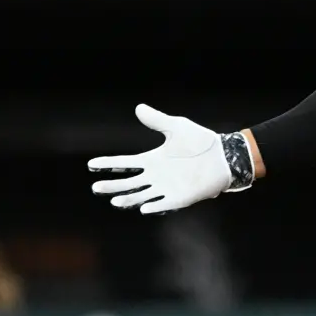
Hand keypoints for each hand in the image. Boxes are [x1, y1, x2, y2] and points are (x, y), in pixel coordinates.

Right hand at [88, 104, 255, 214]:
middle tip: (96, 187)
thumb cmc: (201, 142)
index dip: (109, 164)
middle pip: (128, 183)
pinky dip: (153, 207)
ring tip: (114, 200)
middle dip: (112, 186)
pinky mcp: (179, 198)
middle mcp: (156, 176)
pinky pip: (163, 204)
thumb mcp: (177, 127)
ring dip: (128, 199)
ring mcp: (167, 188)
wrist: (224, 156)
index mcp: (153, 160)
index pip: (126, 163)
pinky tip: (143, 208)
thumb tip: (138, 108)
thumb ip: (157, 120)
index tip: (91, 165)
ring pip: (141, 196)